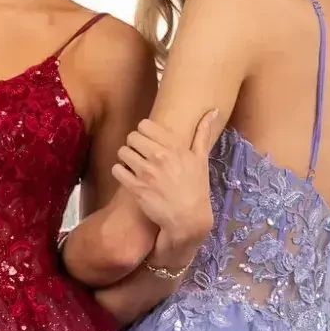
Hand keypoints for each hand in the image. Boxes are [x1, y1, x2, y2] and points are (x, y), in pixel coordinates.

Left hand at [110, 109, 219, 243]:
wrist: (188, 219)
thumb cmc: (196, 188)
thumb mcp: (202, 159)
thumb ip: (203, 133)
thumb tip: (213, 111)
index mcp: (175, 146)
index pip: (144, 125)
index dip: (143, 133)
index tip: (148, 142)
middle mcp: (160, 156)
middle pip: (131, 136)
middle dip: (134, 145)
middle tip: (140, 155)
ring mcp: (147, 172)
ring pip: (123, 151)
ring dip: (126, 158)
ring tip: (133, 166)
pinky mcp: (136, 188)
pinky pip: (117, 170)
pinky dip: (120, 172)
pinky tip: (128, 177)